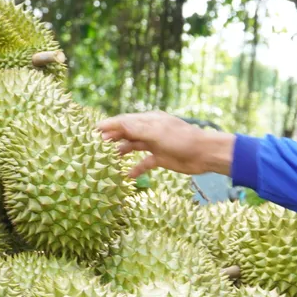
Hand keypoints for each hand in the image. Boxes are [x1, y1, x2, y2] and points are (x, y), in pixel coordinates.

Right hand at [95, 111, 235, 177]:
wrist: (205, 154)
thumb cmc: (182, 139)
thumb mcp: (156, 132)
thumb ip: (134, 129)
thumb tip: (113, 126)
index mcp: (149, 120)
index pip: (123, 121)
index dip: (108, 125)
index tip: (91, 130)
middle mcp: (150, 130)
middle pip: (126, 133)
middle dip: (111, 139)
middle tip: (94, 146)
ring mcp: (155, 144)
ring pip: (132, 147)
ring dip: (120, 152)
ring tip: (105, 160)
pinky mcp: (161, 158)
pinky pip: (144, 163)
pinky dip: (135, 169)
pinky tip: (126, 176)